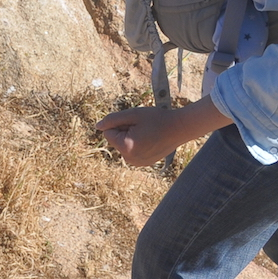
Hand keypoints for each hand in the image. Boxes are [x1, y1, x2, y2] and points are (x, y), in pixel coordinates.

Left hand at [96, 98, 232, 166]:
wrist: (179, 128)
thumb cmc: (156, 119)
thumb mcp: (133, 114)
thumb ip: (112, 120)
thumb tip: (97, 127)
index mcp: (126, 148)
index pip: (108, 133)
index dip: (119, 124)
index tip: (135, 123)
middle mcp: (130, 159)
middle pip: (115, 140)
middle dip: (125, 131)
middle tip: (143, 127)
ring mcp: (137, 163)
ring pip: (123, 145)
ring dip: (131, 137)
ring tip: (148, 133)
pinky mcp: (143, 163)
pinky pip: (132, 150)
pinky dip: (138, 144)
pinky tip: (151, 140)